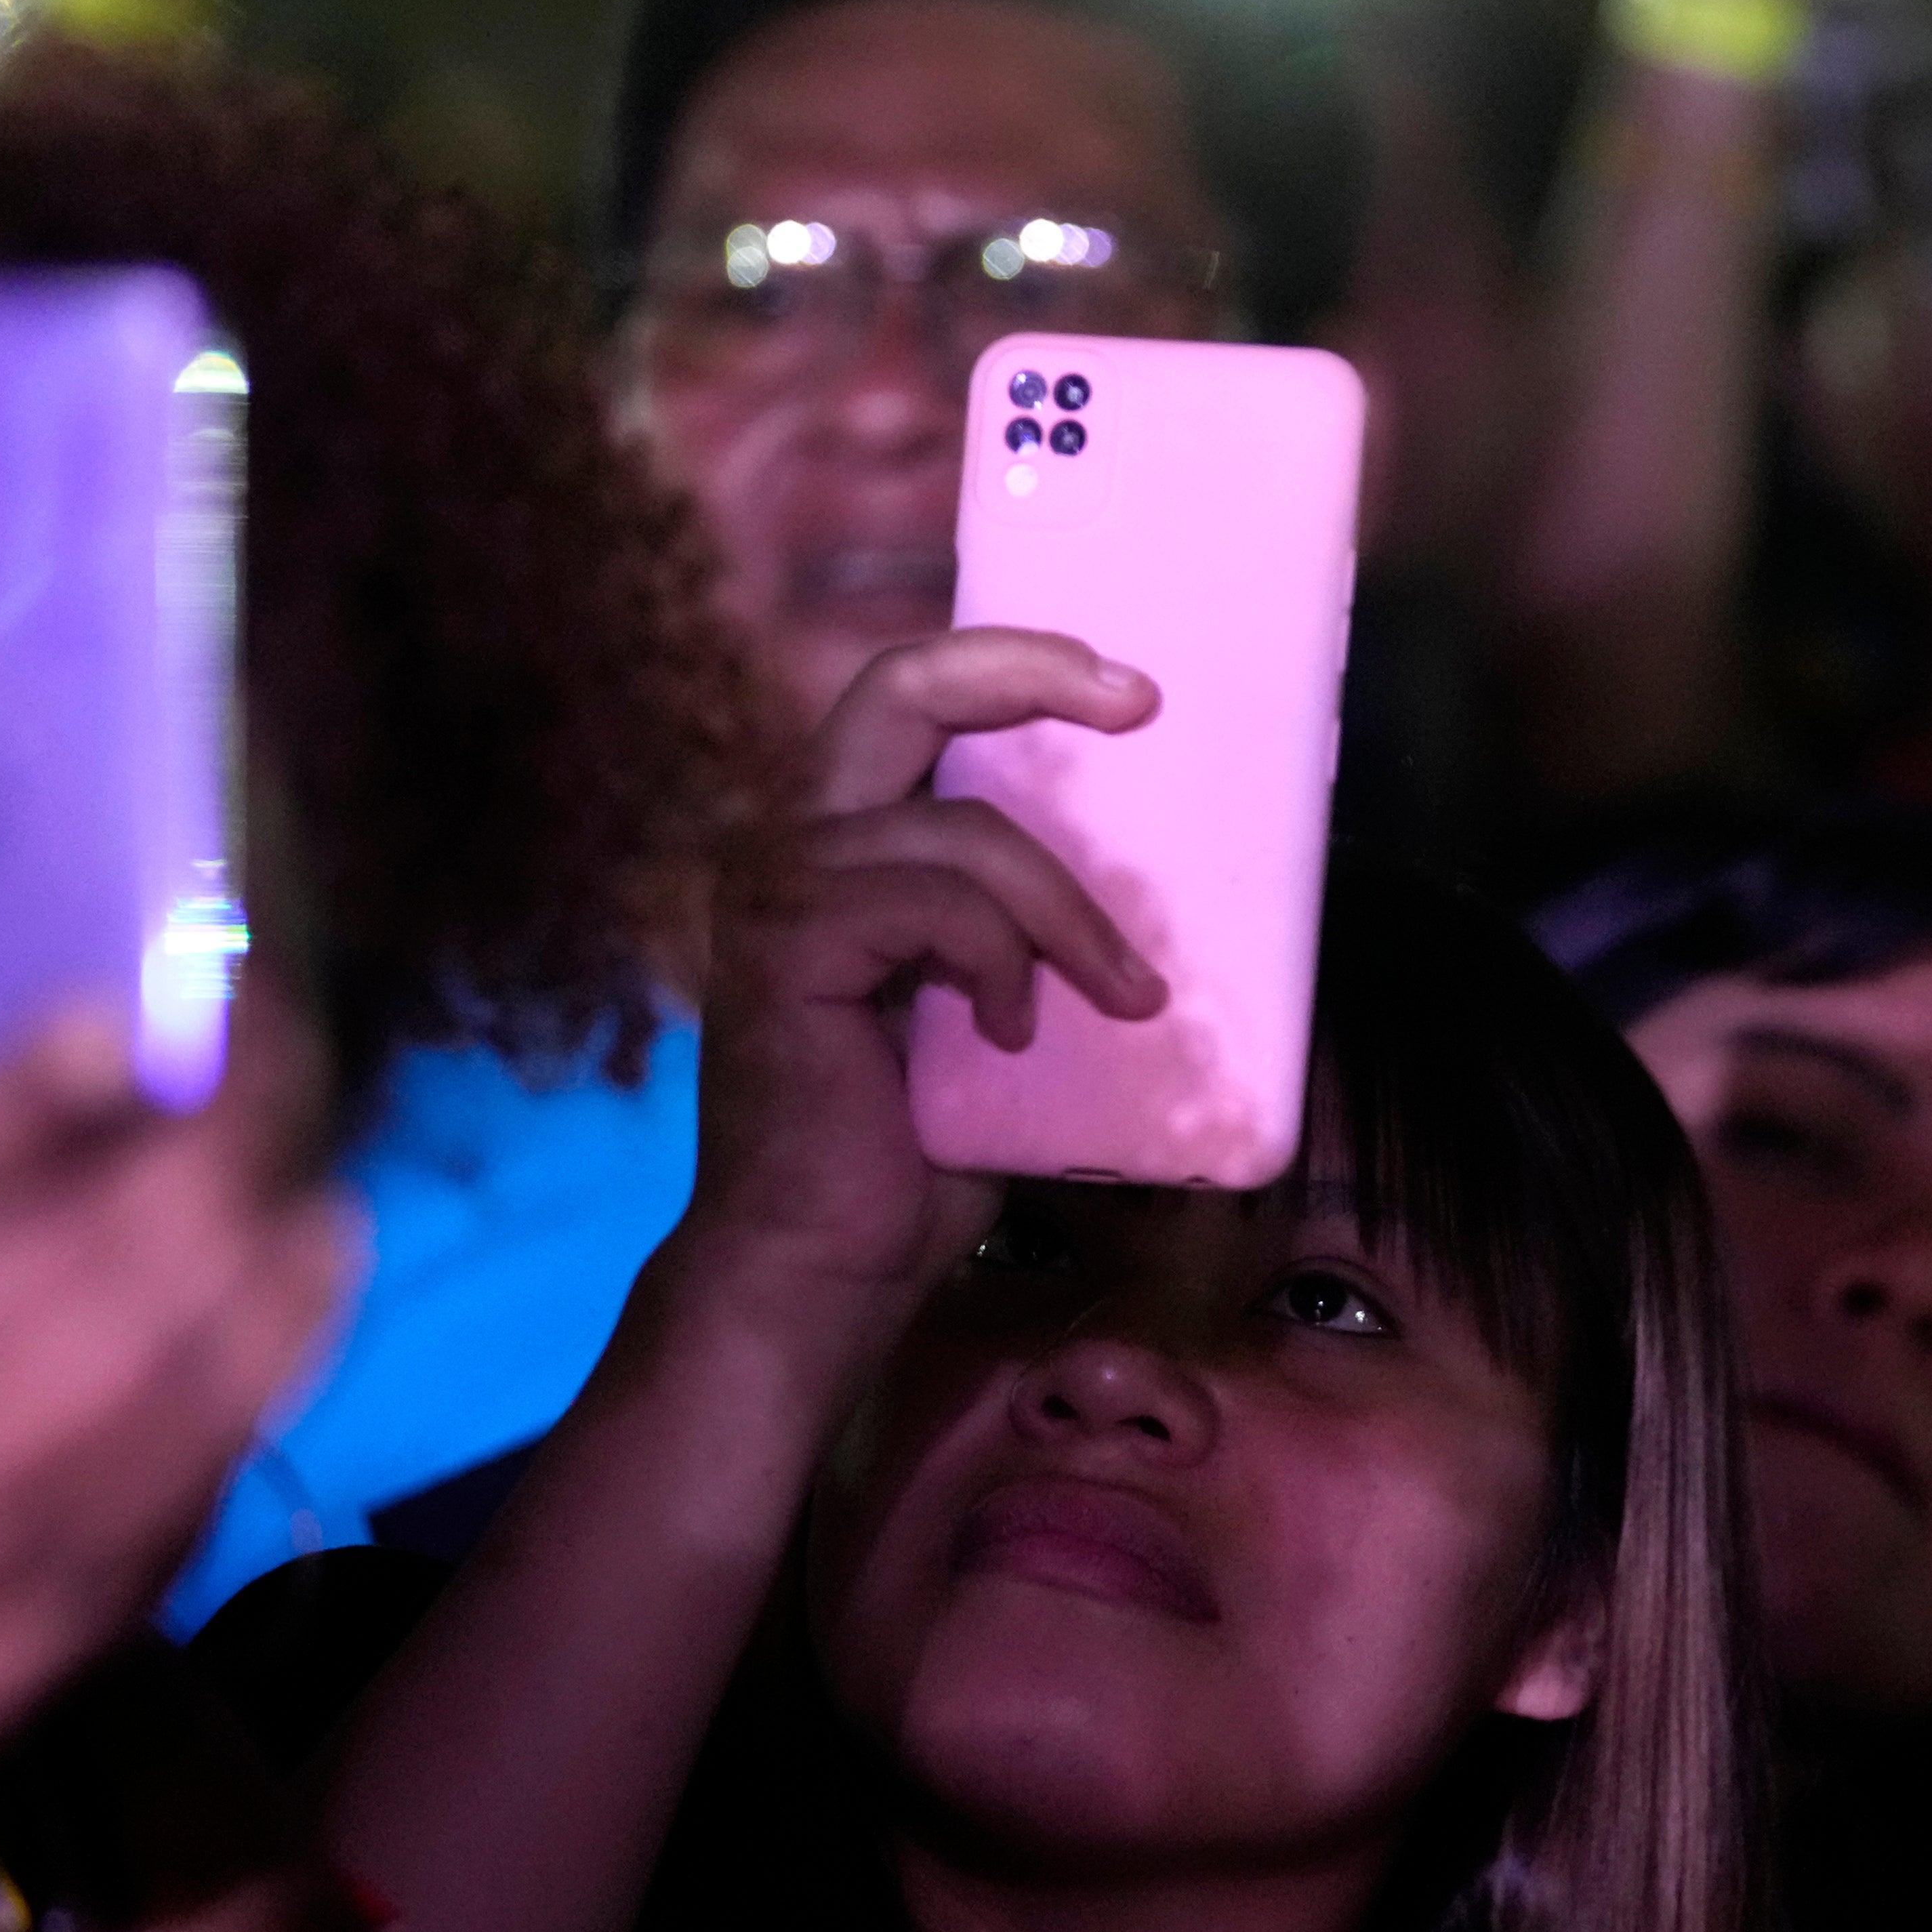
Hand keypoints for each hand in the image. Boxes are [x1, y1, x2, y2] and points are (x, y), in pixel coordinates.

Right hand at [0, 867, 354, 1880]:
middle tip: (278, 1052)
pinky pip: (205, 1464)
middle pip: (98, 1254)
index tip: (138, 1011)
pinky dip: (276, 1360)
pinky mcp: (65, 1609)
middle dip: (219, 1138)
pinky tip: (310, 1277)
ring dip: (281, 1246)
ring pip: (186, 1359)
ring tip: (319, 1162)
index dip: (45, 1085)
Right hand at [682, 630, 1163, 1339]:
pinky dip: (1000, 963)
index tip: (1129, 693)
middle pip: (900, 686)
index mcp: (834, 840)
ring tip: (1117, 997)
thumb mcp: (989, 1002)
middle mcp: (788, 842)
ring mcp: (777, 889)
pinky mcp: (788, 945)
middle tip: (1141, 703)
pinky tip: (1008, 1036)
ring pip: (959, 830)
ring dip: (1064, 912)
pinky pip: (938, 905)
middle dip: (1028, 670)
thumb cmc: (909, 1153)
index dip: (1014, 663)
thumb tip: (1153, 869)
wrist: (826, 1267)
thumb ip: (1020, 921)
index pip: (910, 698)